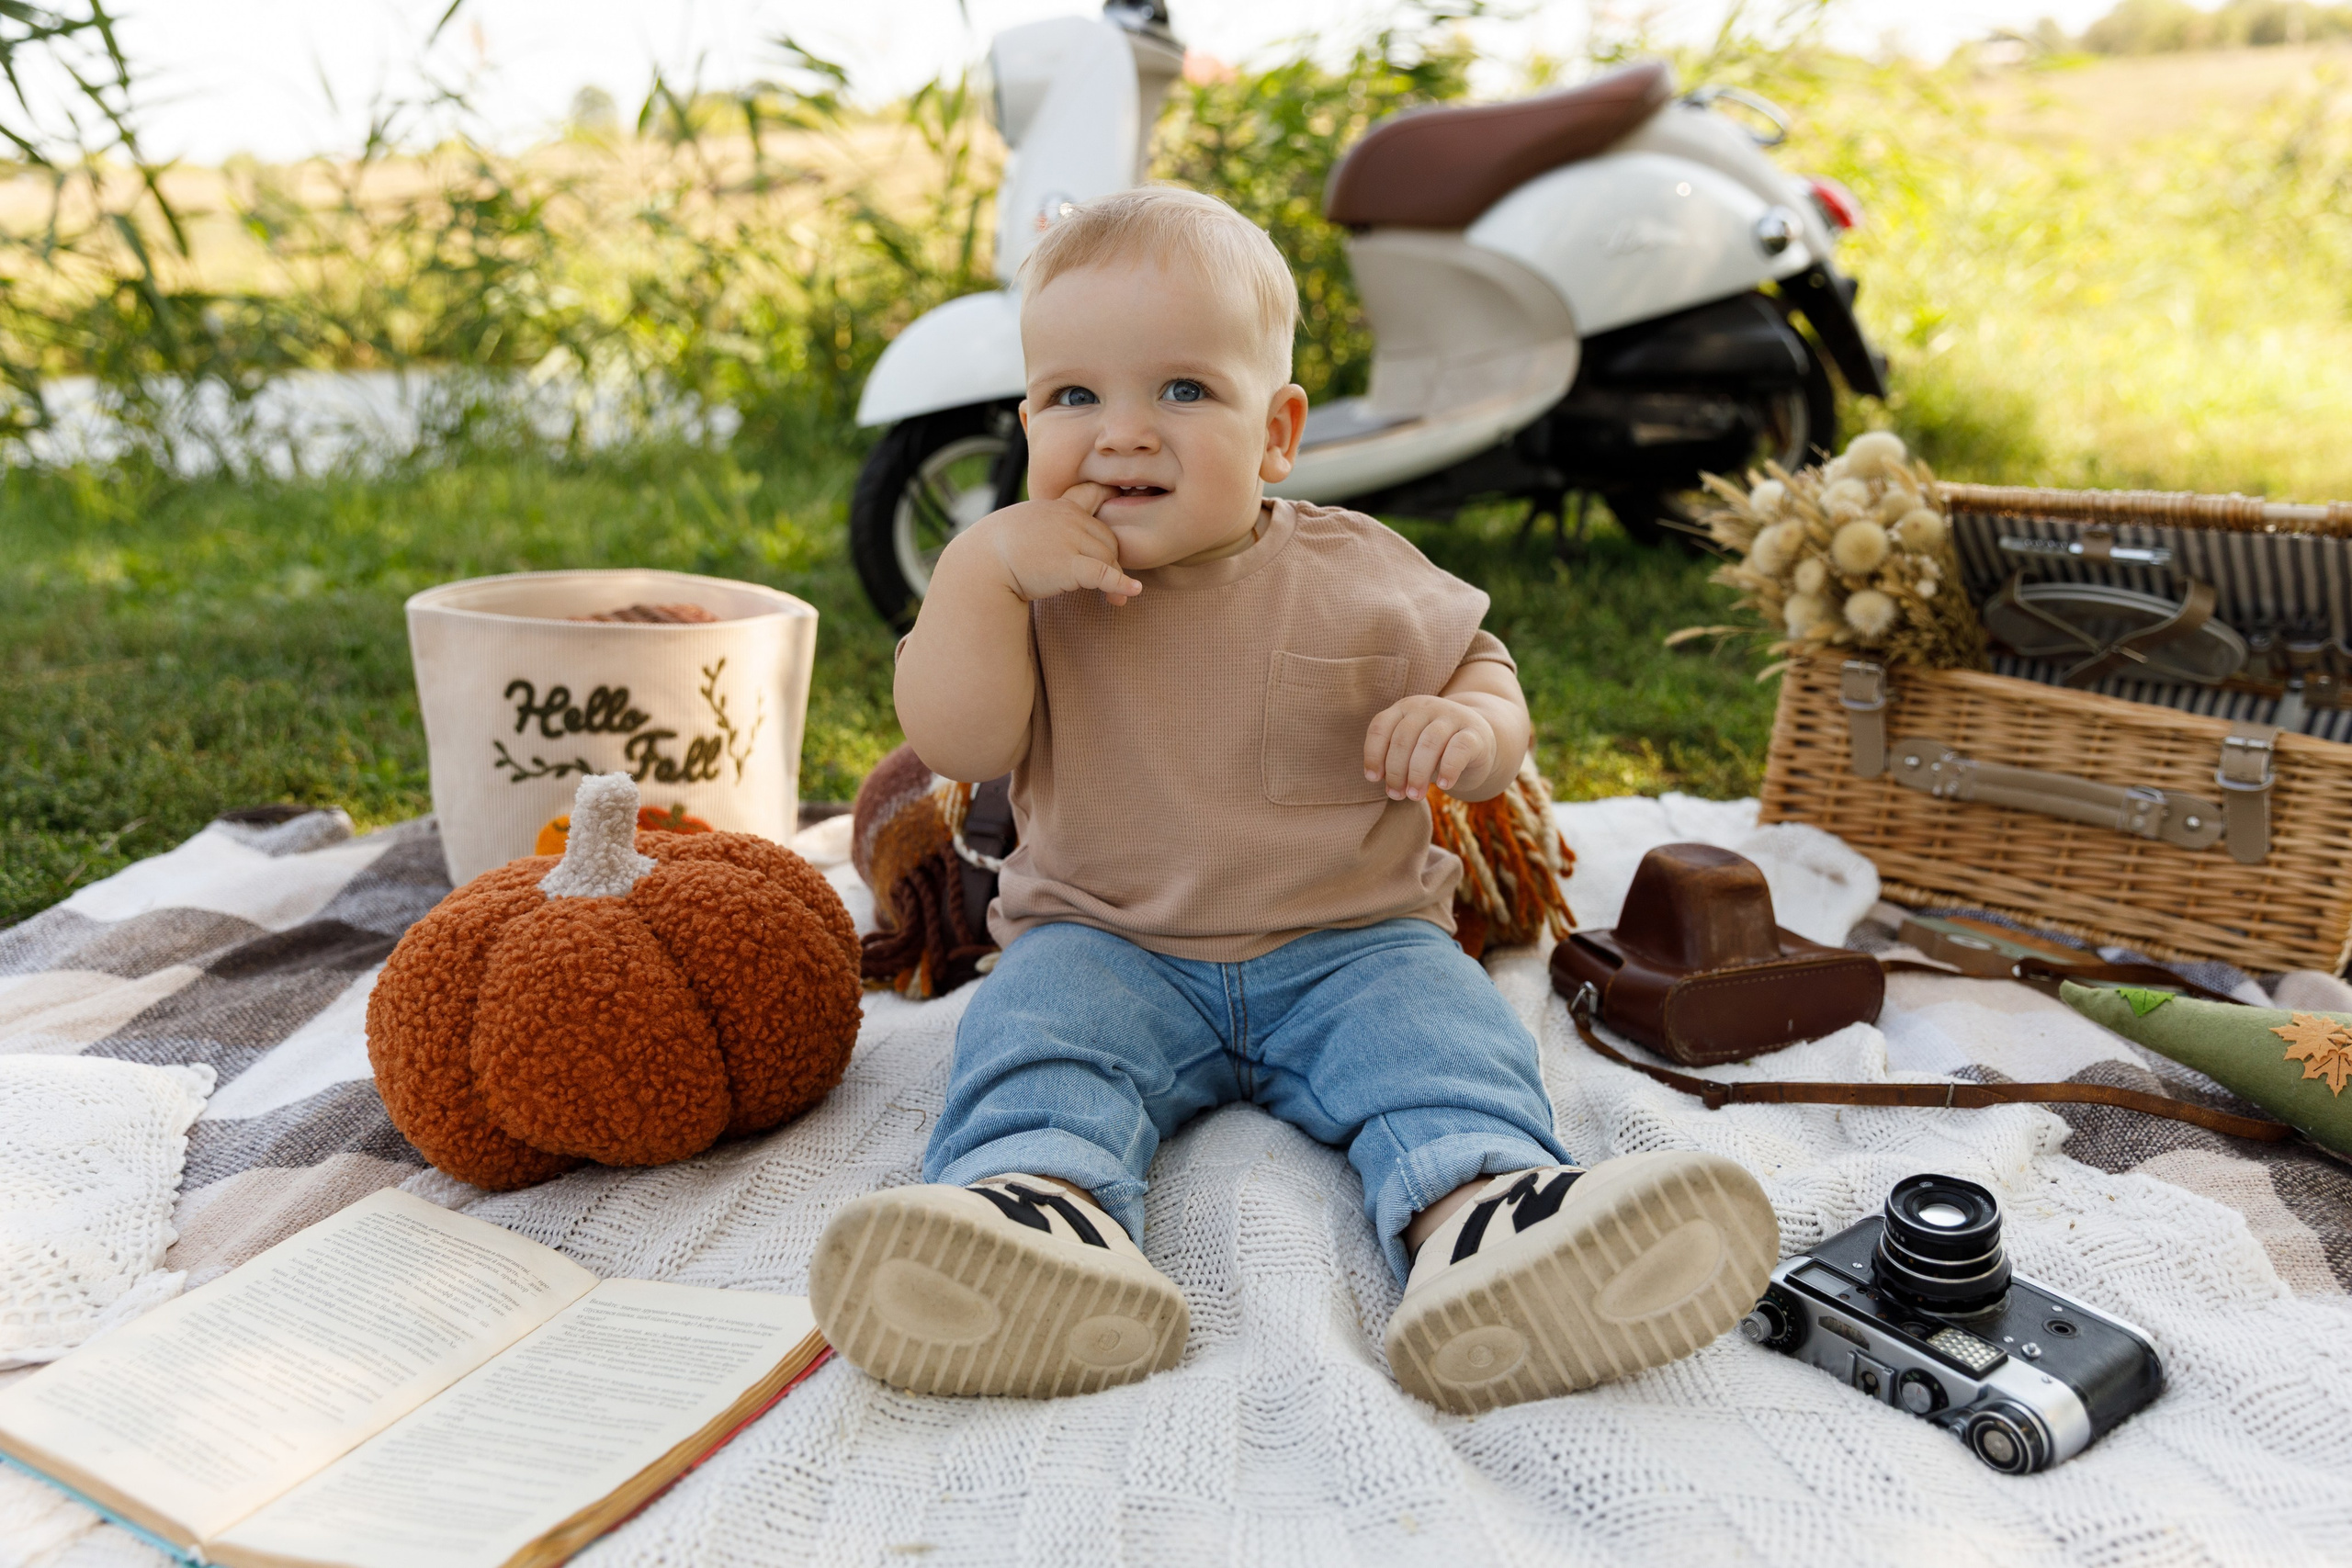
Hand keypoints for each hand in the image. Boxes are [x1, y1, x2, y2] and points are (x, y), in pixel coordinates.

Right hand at [974, 482, 1143, 605]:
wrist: (981, 565)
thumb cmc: (997, 551)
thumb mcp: (1025, 526)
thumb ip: (1048, 528)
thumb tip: (1061, 547)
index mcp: (1058, 506)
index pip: (1092, 493)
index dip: (1111, 498)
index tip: (1125, 504)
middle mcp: (1068, 518)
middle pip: (1107, 537)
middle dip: (1112, 560)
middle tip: (1112, 583)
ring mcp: (1070, 539)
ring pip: (1108, 557)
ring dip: (1115, 579)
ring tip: (1113, 599)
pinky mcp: (1070, 565)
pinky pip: (1104, 574)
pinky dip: (1121, 584)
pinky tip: (1132, 592)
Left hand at [1364, 695, 1496, 801]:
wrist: (1479, 743)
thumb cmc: (1436, 751)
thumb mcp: (1411, 750)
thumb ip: (1395, 759)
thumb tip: (1381, 781)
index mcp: (1406, 708)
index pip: (1381, 726)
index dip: (1373, 754)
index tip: (1373, 778)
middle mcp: (1428, 707)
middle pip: (1403, 738)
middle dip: (1396, 771)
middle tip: (1396, 794)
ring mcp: (1453, 717)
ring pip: (1429, 743)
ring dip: (1418, 774)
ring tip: (1414, 795)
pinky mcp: (1475, 734)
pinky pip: (1458, 749)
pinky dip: (1448, 769)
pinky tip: (1443, 785)